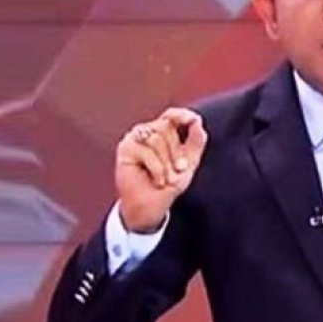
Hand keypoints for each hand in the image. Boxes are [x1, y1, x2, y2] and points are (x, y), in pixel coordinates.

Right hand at [115, 108, 206, 232]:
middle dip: (176, 152)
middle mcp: (147, 131)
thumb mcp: (189, 162)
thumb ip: (196, 142)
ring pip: (157, 139)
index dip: (181, 114)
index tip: (192, 120)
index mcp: (163, 131)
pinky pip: (147, 152)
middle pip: (166, 128)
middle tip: (178, 171)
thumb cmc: (169, 184)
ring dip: (166, 164)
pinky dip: (157, 169)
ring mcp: (135, 139)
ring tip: (167, 179)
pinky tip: (157, 181)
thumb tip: (197, 122)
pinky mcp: (125, 149)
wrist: (152, 206)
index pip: (171, 115)